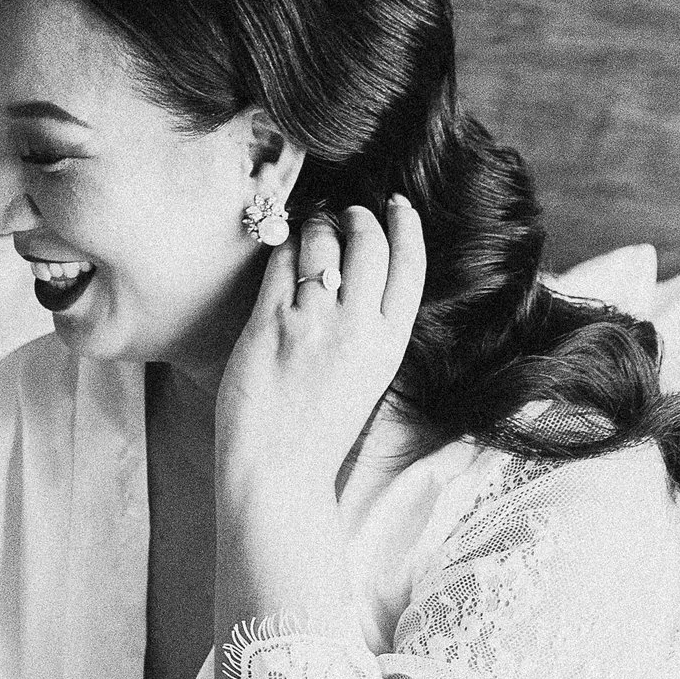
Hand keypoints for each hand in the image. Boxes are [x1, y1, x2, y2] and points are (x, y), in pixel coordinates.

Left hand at [215, 195, 426, 496]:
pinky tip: (281, 248)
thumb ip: (369, 331)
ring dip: (318, 226)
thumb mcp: (366, 379)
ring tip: (311, 229)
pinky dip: (282, 246)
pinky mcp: (270, 323)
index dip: (406, 227)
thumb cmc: (318, 433)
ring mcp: (312, 323)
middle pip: (368, 245)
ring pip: (321, 245)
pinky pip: (280, 263)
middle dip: (359, 217)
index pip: (409, 267)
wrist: (278, 472)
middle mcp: (356, 329)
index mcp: (388, 345)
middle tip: (348, 213)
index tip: (399, 205)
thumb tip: (358, 277)